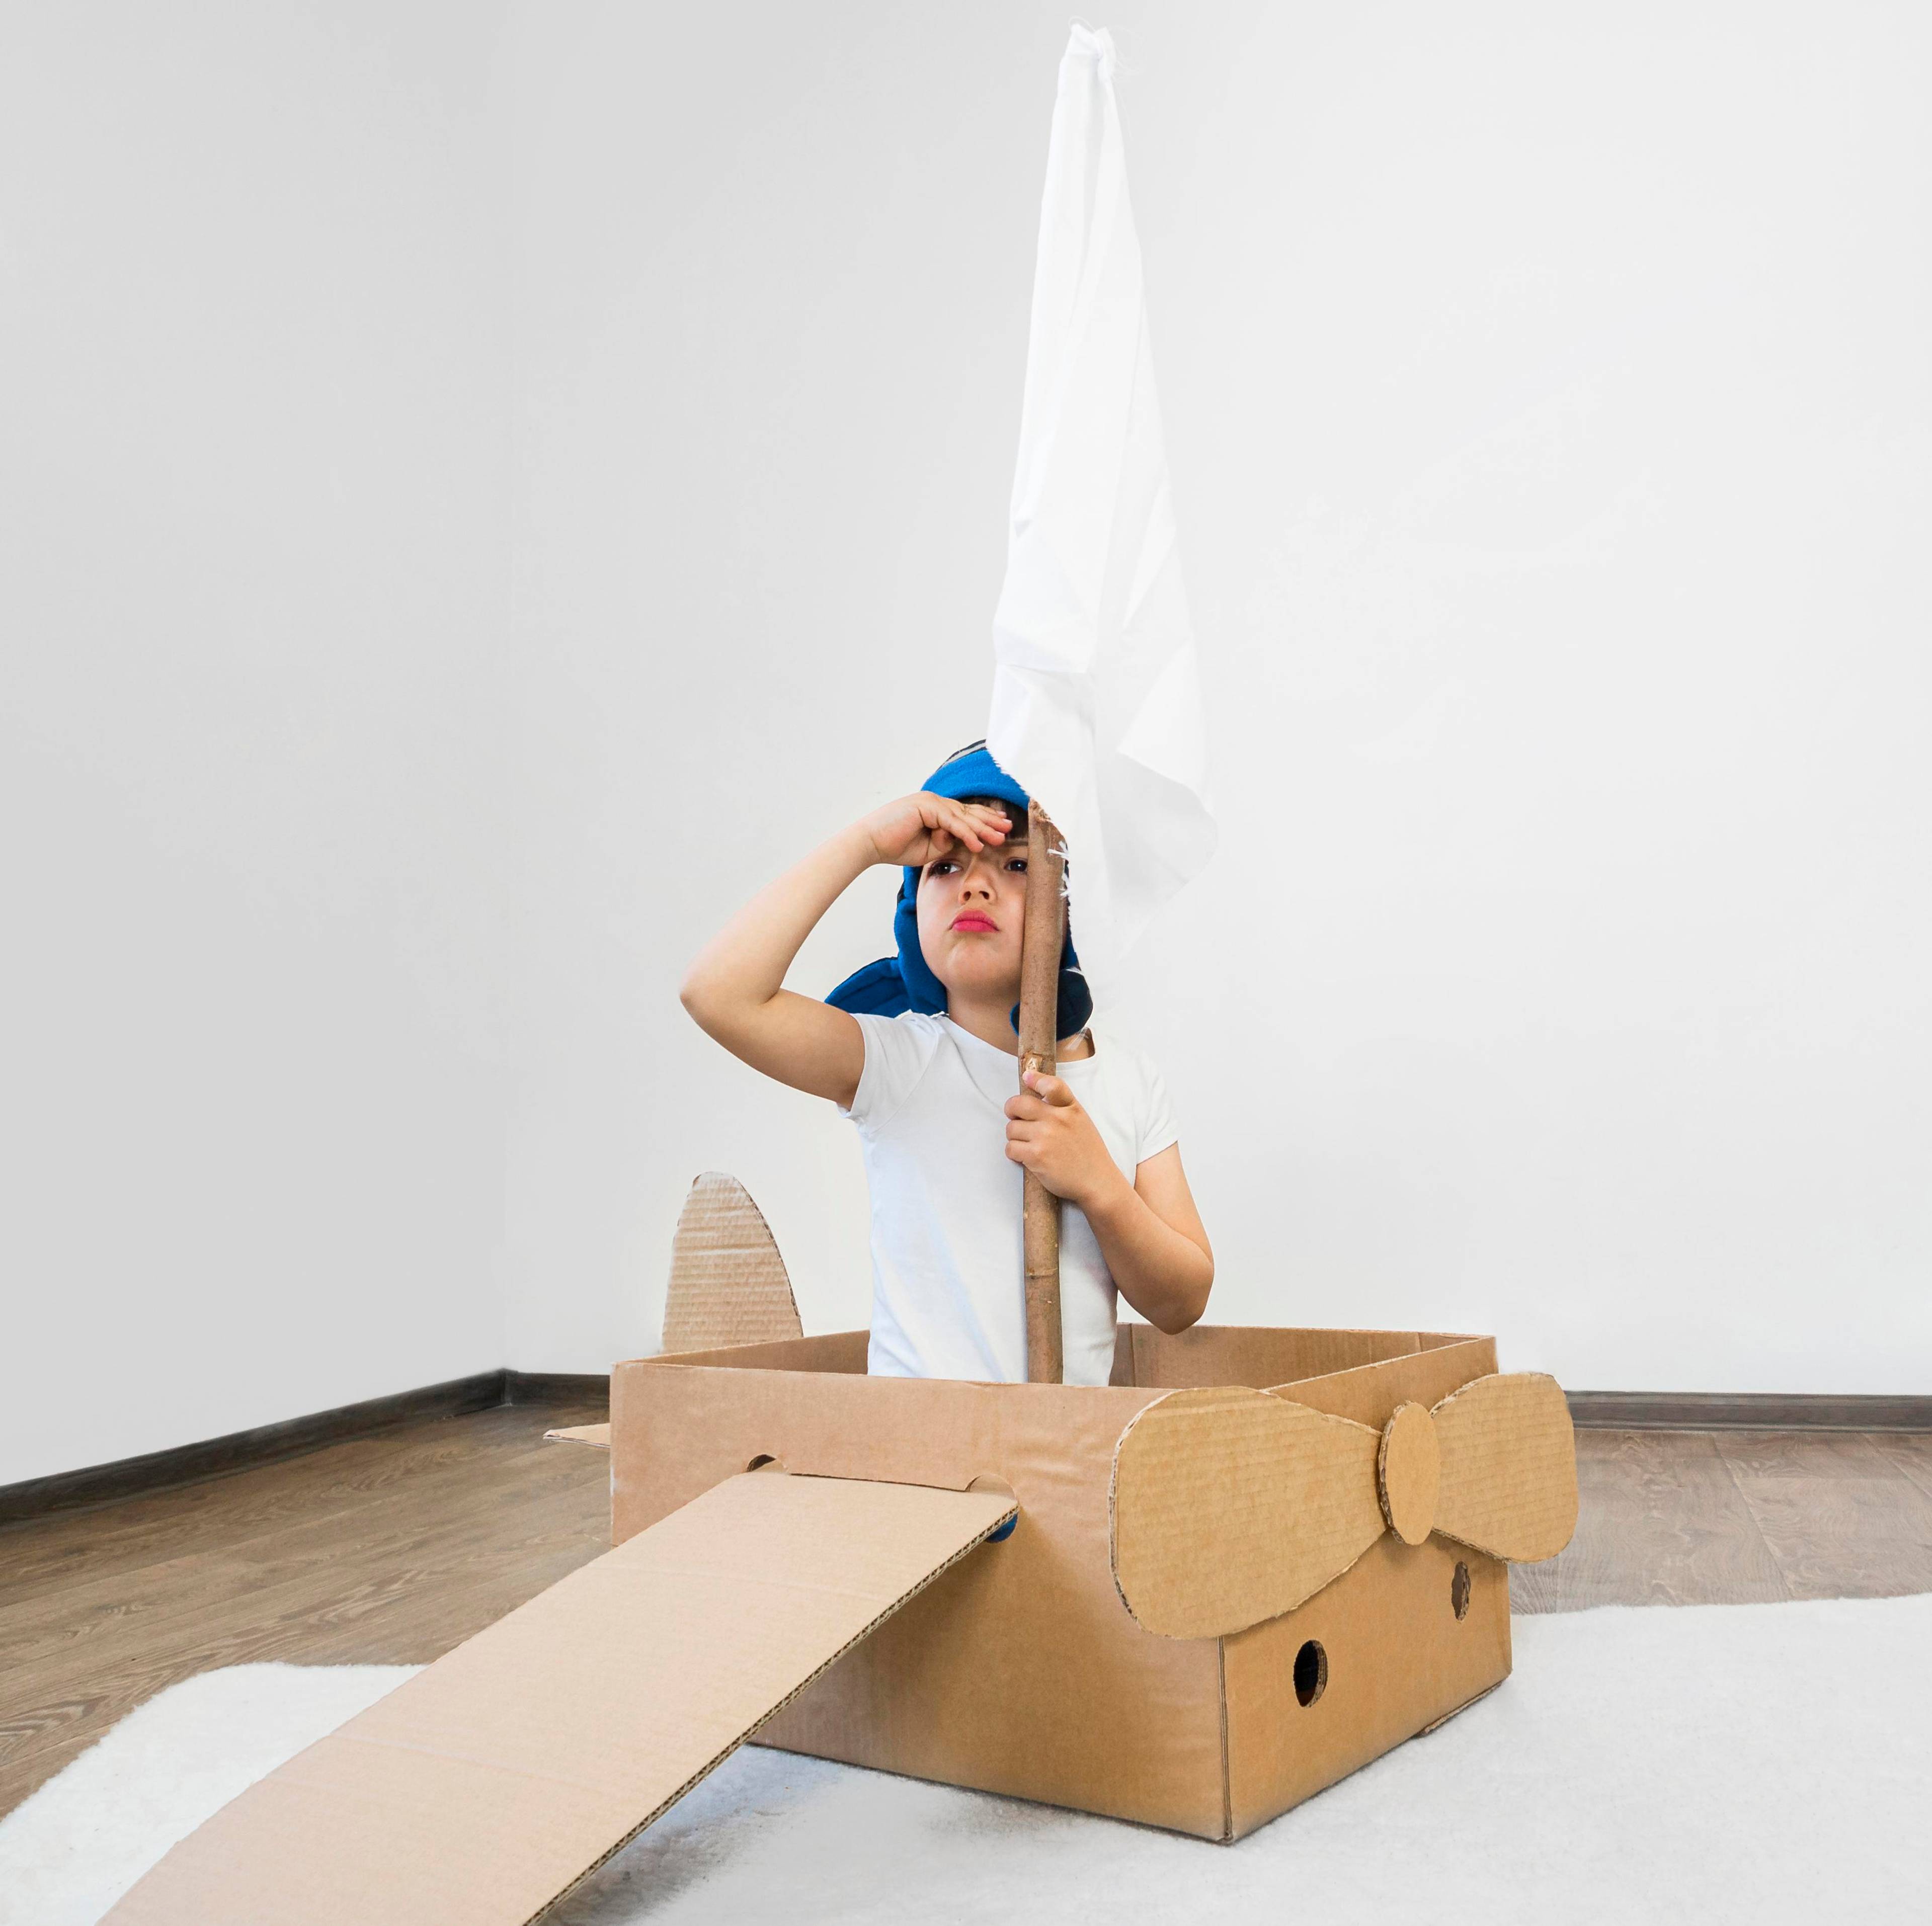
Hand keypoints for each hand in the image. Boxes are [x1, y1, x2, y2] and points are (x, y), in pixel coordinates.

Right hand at [859, 792, 1012, 868]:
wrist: (870, 843)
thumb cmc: (895, 846)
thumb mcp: (929, 849)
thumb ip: (947, 843)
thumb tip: (963, 840)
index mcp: (935, 809)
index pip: (965, 813)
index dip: (984, 819)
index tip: (1001, 826)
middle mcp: (934, 801)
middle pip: (968, 811)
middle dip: (990, 821)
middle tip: (1009, 828)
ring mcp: (930, 801)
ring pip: (963, 816)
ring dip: (983, 828)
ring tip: (1000, 838)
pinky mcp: (925, 806)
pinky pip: (951, 822)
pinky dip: (966, 833)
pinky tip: (978, 844)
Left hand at [1004, 1071, 1127, 1210]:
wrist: (1097, 1182)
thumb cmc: (1088, 1153)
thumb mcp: (1081, 1121)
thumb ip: (1062, 1107)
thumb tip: (1036, 1093)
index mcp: (1071, 1108)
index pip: (1052, 1085)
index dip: (1036, 1078)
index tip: (1027, 1077)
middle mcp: (1058, 1119)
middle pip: (1018, 1104)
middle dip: (1011, 1110)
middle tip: (1015, 1117)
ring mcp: (1046, 1137)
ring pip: (1011, 1129)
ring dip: (1014, 1137)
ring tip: (1026, 1144)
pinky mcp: (1036, 1156)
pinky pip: (1011, 1148)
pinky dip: (1014, 1153)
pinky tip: (1025, 1157)